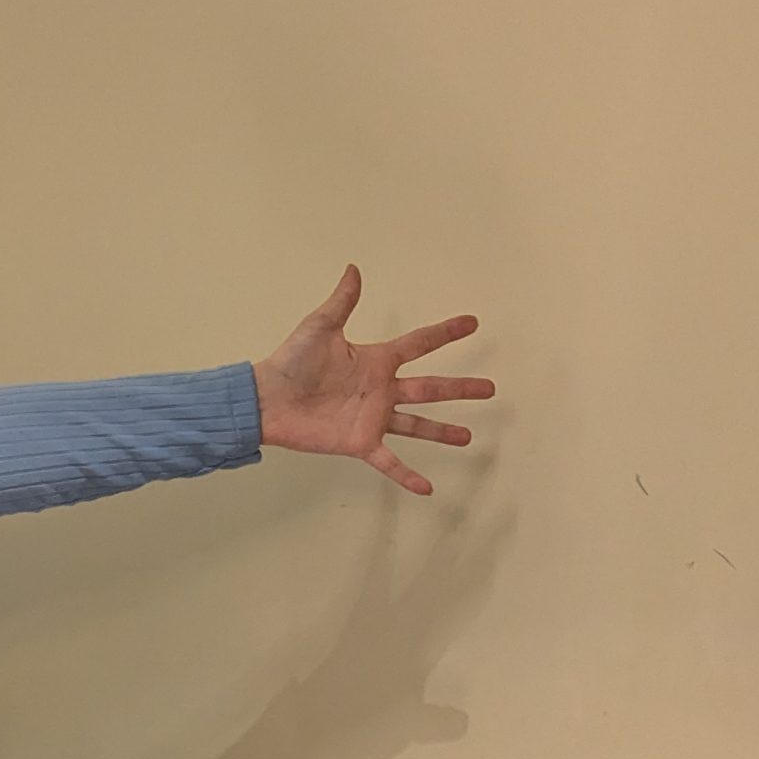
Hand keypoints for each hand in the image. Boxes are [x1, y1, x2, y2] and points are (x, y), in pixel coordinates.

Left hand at [252, 265, 493, 495]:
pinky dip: (406, 475)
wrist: (268, 399)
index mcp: (376, 360)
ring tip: (468, 437)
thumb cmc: (291, 361)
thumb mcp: (320, 326)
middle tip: (490, 388)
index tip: (472, 324)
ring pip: (417, 425)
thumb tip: (354, 269)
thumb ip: (342, 302)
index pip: (419, 344)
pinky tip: (427, 489)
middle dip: (460, 388)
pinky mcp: (360, 442)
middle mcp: (381, 389)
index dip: (445, 333)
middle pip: (430, 388)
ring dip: (442, 432)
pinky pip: (389, 461)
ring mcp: (373, 418)